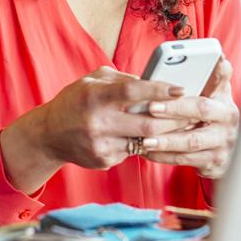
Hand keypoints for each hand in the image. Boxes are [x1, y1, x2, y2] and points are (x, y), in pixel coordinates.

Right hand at [1, 66, 188, 192]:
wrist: (49, 135)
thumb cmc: (75, 101)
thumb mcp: (93, 81)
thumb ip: (122, 79)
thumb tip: (153, 81)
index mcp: (95, 96)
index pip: (133, 92)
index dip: (159, 90)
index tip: (180, 89)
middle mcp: (98, 122)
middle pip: (147, 123)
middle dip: (174, 119)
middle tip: (191, 113)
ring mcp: (101, 145)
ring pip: (144, 141)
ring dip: (165, 134)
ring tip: (180, 125)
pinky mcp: (104, 161)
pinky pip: (133, 151)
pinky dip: (144, 143)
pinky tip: (151, 136)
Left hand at [141, 56, 239, 178]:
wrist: (226, 153)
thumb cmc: (213, 119)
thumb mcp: (217, 97)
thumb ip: (215, 78)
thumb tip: (219, 57)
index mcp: (225, 101)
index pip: (218, 84)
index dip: (211, 75)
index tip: (181, 84)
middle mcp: (228, 122)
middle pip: (201, 111)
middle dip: (175, 109)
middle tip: (152, 107)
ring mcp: (223, 144)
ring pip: (191, 141)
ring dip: (166, 140)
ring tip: (145, 138)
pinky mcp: (214, 163)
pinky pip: (185, 160)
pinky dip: (164, 156)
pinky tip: (148, 151)